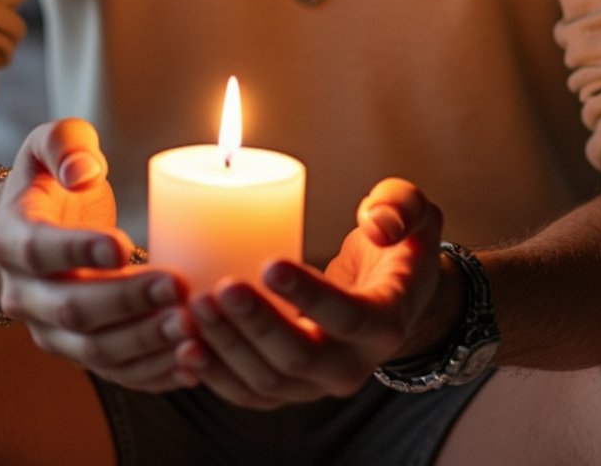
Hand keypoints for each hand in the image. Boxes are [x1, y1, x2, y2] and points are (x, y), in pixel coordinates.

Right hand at [0, 118, 193, 390]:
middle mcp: (23, 295)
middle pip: (72, 309)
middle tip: (178, 285)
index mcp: (10, 239)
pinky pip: (117, 374)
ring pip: (95, 351)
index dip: (78, 250)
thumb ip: (66, 144)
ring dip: (145, 343)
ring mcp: (50, 332)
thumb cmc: (53, 178)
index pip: (38, 250)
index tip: (122, 243)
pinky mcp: (80, 353)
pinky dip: (155, 374)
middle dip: (127, 301)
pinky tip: (193, 362)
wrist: (35, 230)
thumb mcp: (50, 143)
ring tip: (192, 326)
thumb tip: (83, 171)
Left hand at [171, 177, 461, 408]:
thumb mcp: (414, 214)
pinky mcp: (286, 388)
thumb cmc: (396, 245)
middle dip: (256, 325)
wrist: (388, 296)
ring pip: (267, 380)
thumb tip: (377, 225)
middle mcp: (352, 365)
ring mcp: (316, 384)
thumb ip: (401, 207)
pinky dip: (214, 374)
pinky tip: (186, 345)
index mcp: (385, 322)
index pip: (347, 316)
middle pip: (300, 357)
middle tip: (220, 287)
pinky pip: (247, 393)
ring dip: (226, 347)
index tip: (271, 264)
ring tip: (194, 306)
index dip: (309, 295)